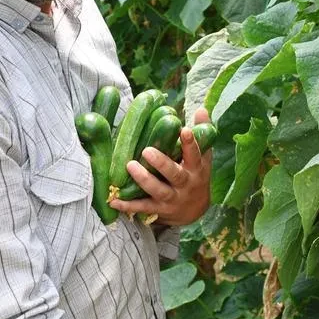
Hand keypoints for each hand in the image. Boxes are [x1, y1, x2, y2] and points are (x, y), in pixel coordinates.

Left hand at [109, 107, 211, 225]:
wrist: (196, 210)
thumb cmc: (196, 175)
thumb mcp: (204, 156)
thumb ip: (202, 133)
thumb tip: (201, 109)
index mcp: (196, 169)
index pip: (195, 155)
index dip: (190, 143)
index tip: (184, 130)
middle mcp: (185, 184)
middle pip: (174, 174)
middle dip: (161, 163)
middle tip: (146, 151)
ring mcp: (172, 198)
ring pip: (158, 190)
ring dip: (144, 180)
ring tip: (130, 166)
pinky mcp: (159, 209)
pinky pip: (143, 207)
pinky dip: (128, 205)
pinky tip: (113, 200)